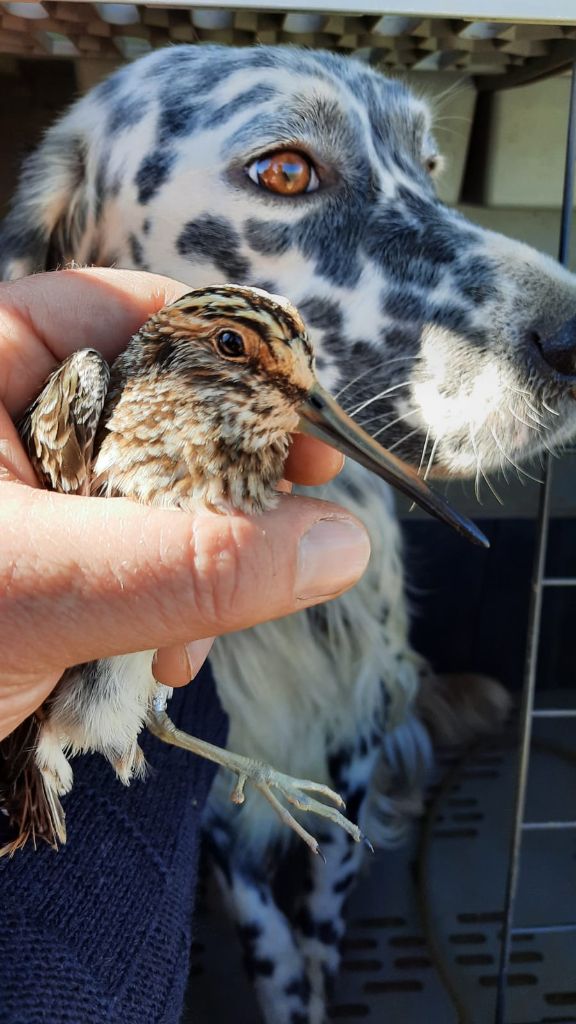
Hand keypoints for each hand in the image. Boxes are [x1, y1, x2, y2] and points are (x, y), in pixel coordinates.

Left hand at [0, 269, 369, 739]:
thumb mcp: (41, 587)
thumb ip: (190, 561)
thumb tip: (339, 540)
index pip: (134, 313)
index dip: (234, 356)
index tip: (308, 421)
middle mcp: (18, 413)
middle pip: (164, 406)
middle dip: (225, 485)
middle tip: (289, 529)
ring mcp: (38, 489)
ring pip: (161, 493)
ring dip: (200, 565)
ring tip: (191, 640)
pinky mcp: (56, 557)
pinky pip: (141, 555)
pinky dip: (168, 606)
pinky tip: (165, 657)